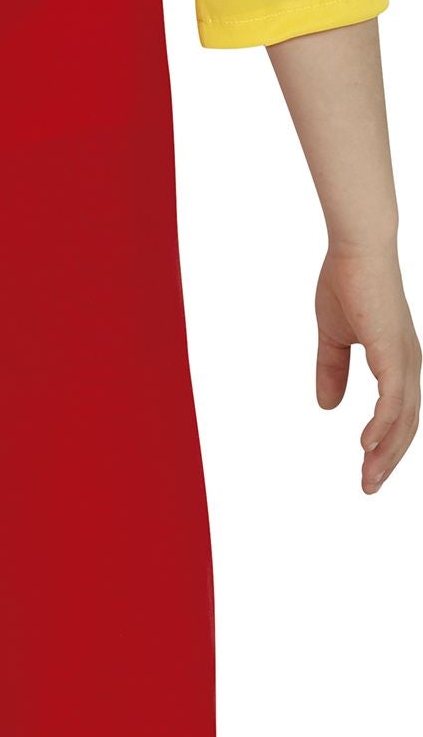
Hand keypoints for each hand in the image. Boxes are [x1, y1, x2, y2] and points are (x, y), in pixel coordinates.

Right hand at [314, 244, 420, 491]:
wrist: (356, 249)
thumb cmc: (346, 281)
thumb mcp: (333, 337)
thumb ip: (331, 370)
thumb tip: (328, 406)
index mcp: (396, 359)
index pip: (399, 413)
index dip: (384, 444)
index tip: (366, 470)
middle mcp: (407, 363)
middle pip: (407, 425)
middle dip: (388, 459)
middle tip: (368, 487)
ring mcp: (404, 359)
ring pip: (403, 420)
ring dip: (386, 452)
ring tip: (368, 478)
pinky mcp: (393, 353)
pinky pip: (393, 401)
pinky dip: (382, 427)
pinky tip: (367, 445)